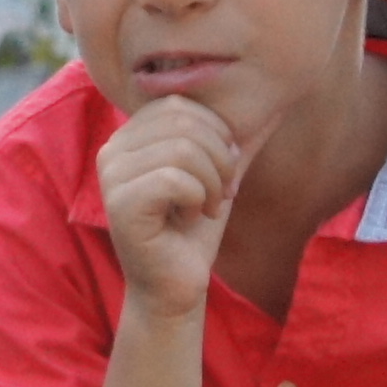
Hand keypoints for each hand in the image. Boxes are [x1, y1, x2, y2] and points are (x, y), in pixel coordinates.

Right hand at [96, 97, 249, 319]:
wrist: (177, 285)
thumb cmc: (195, 229)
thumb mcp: (219, 173)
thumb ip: (237, 138)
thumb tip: (276, 101)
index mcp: (130, 136)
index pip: (179, 104)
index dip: (216, 133)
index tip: (225, 171)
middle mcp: (112, 149)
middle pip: (182, 121)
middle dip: (219, 157)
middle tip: (223, 192)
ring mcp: (111, 176)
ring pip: (182, 149)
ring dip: (212, 182)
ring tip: (208, 207)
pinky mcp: (120, 204)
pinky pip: (175, 180)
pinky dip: (199, 199)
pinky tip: (192, 218)